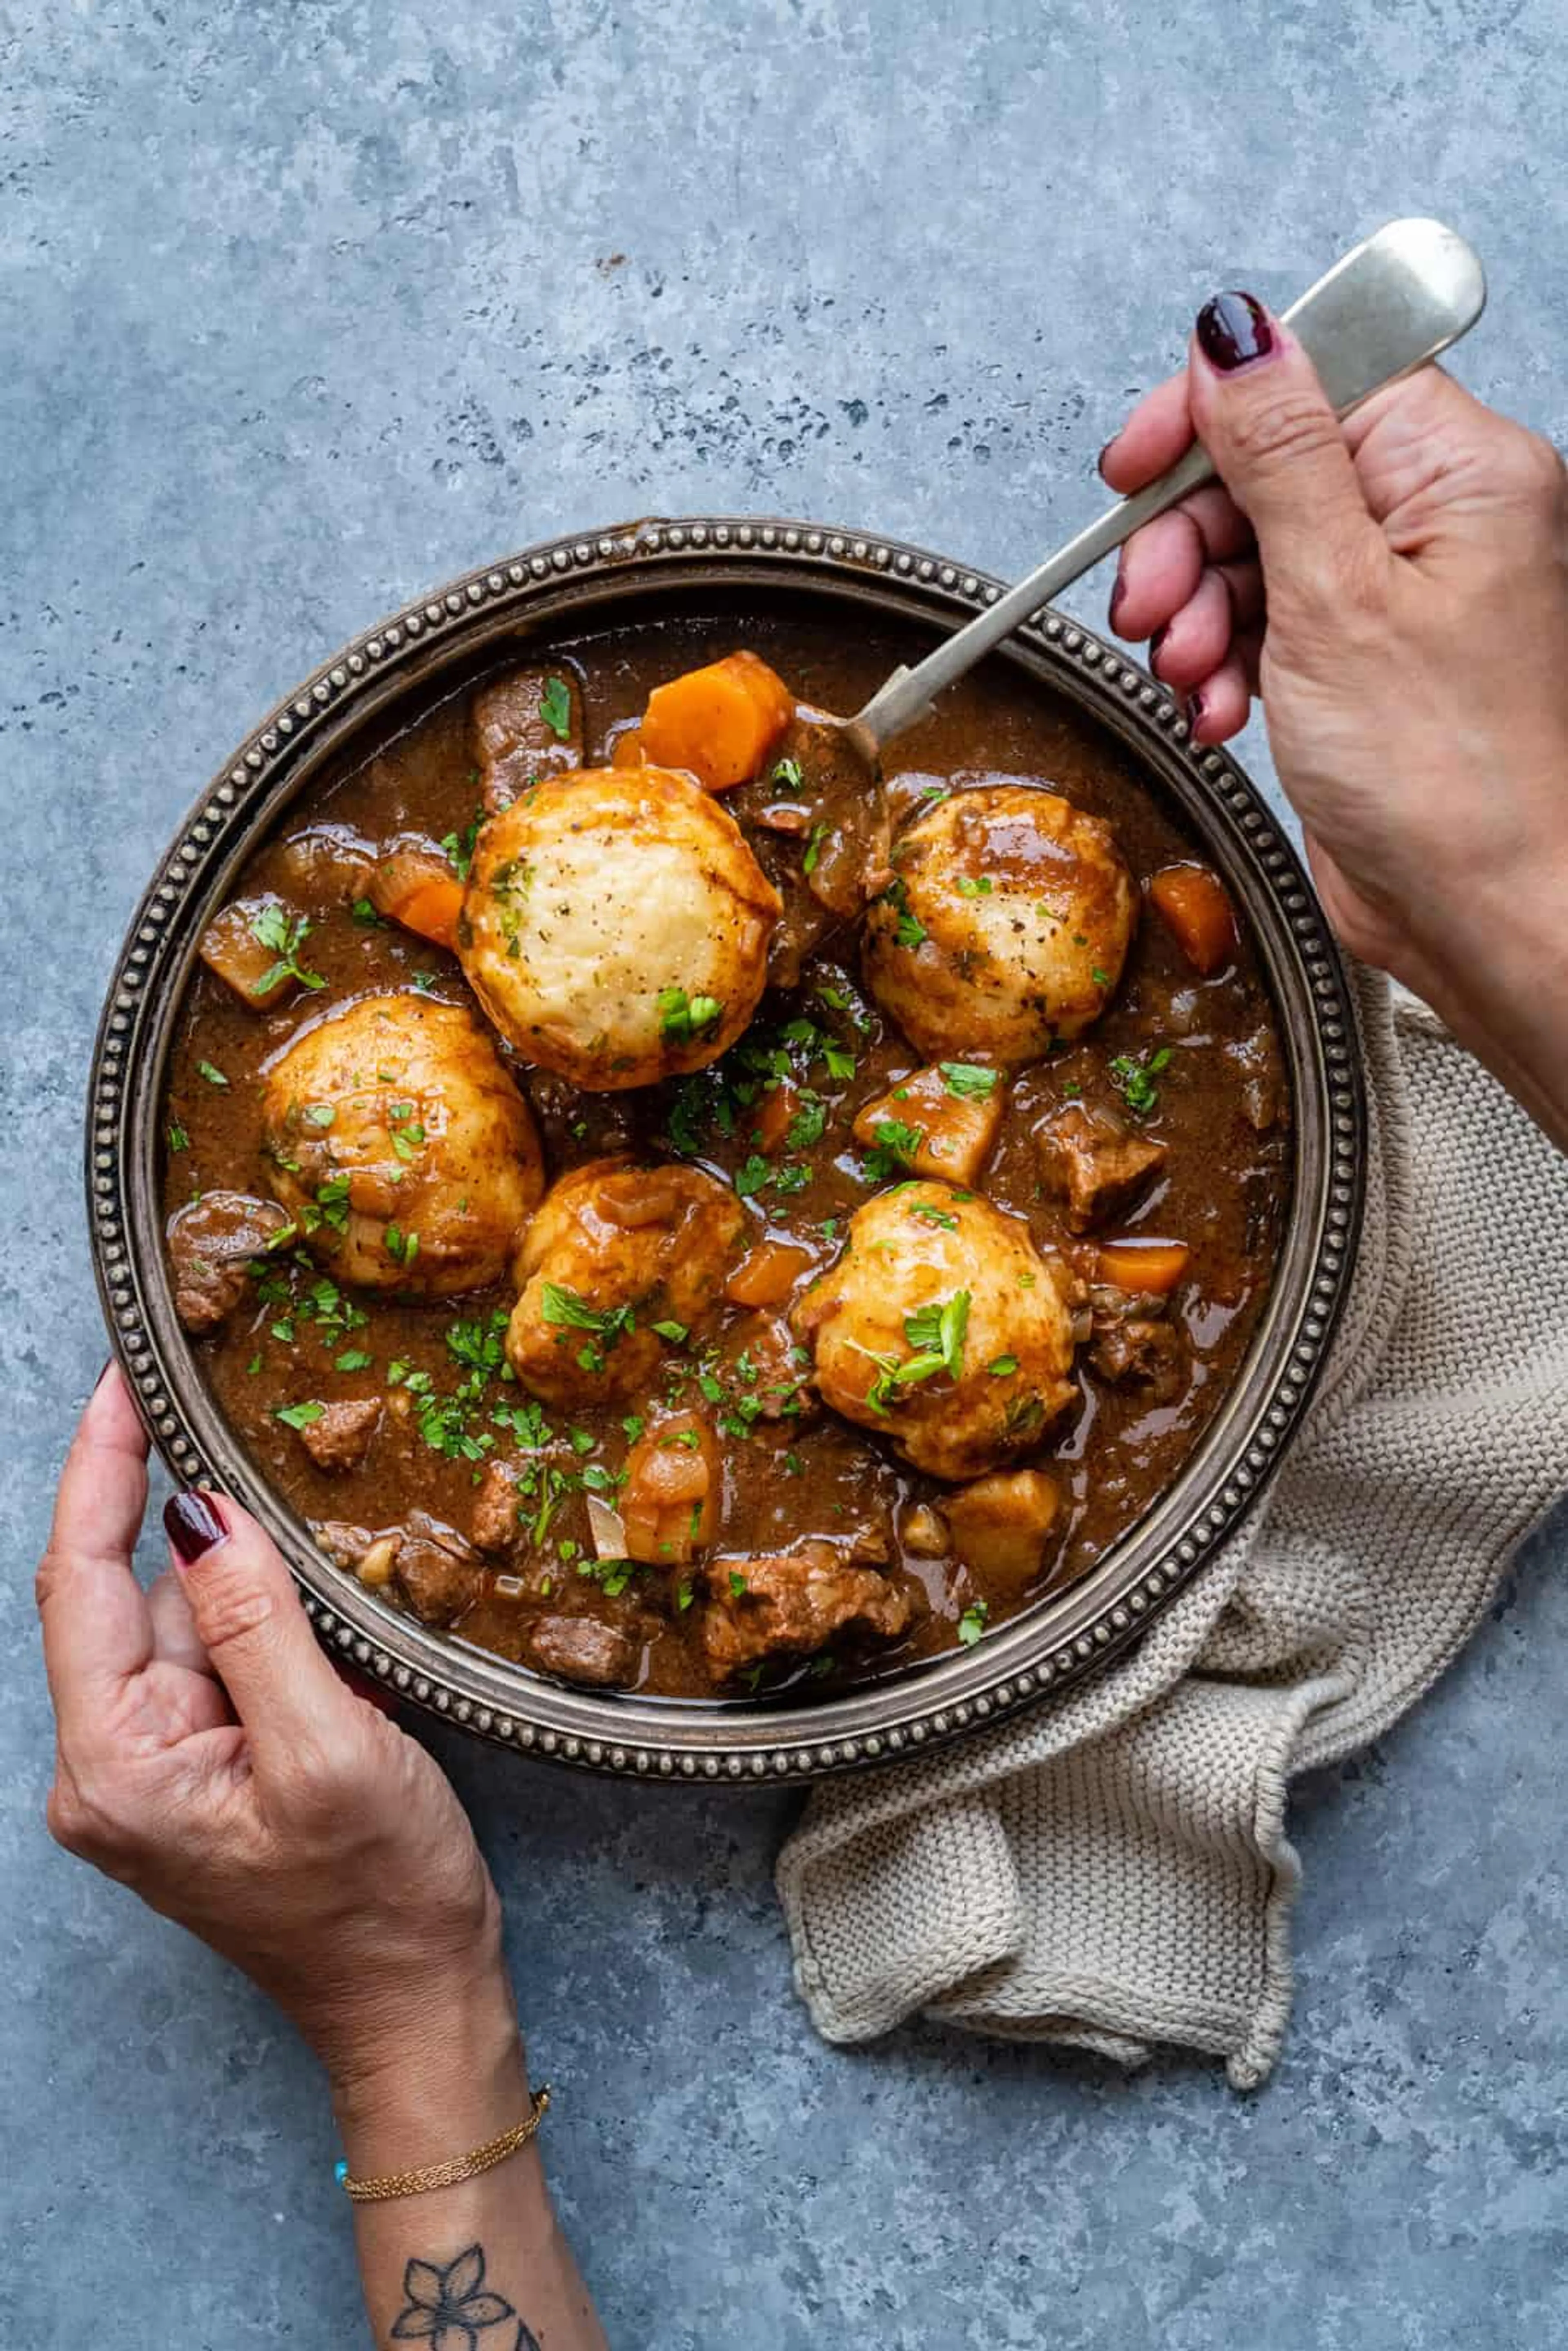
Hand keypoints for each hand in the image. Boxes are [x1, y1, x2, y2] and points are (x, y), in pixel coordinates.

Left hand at [36, 1366, 509, 2093]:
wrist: (415, 2004)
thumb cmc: (381, 1902)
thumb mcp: (331, 1751)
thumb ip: (259, 1628)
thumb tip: (203, 1514)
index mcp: (118, 1768)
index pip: (81, 1581)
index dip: (100, 1468)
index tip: (125, 1378)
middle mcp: (113, 1768)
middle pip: (140, 1598)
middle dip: (211, 1532)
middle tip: (266, 1444)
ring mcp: (156, 1772)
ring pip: (192, 1625)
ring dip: (258, 1589)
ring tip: (333, 1597)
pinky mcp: (203, 1771)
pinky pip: (224, 1664)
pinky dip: (272, 1630)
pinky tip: (330, 1636)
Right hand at [1103, 290, 1567, 1144]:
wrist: (1481, 913)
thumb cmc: (1450, 781)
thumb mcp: (1336, 595)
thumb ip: (1280, 456)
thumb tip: (1236, 336)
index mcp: (1460, 473)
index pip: (1315, 381)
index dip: (1210, 418)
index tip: (1136, 469)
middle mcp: (1435, 520)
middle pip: (1269, 470)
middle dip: (1190, 540)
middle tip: (1152, 604)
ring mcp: (1396, 592)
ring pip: (1253, 552)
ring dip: (1198, 613)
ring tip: (1193, 674)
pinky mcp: (1360, 658)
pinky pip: (1264, 623)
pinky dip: (1224, 662)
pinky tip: (1219, 708)